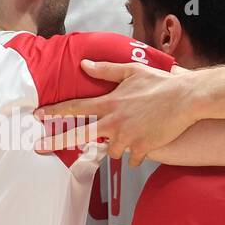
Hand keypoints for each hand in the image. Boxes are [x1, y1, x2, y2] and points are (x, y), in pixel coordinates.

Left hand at [34, 61, 198, 165]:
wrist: (186, 98)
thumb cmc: (160, 83)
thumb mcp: (131, 70)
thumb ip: (106, 70)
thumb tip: (84, 65)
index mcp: (109, 103)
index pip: (76, 108)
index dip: (55, 111)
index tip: (39, 115)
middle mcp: (114, 122)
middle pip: (78, 135)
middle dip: (55, 141)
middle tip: (38, 148)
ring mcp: (127, 137)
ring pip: (110, 151)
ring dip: (116, 146)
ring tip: (130, 135)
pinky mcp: (141, 148)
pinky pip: (131, 159)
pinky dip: (135, 154)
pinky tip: (143, 145)